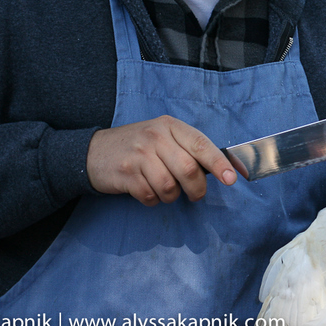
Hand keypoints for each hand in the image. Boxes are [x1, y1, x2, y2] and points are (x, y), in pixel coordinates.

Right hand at [86, 115, 236, 205]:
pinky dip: (153, 200)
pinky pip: (150, 196)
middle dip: (196, 189)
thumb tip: (219, 169)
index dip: (219, 163)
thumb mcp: (161, 136)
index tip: (231, 178)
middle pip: (188, 169)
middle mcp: (155, 136)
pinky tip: (146, 190)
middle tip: (195, 195)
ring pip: (170, 186)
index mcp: (169, 126)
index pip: (201, 144)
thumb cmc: (137, 146)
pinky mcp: (125, 173)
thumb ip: (186, 148)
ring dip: (171, 196)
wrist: (93, 151)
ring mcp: (139, 155)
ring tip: (165, 190)